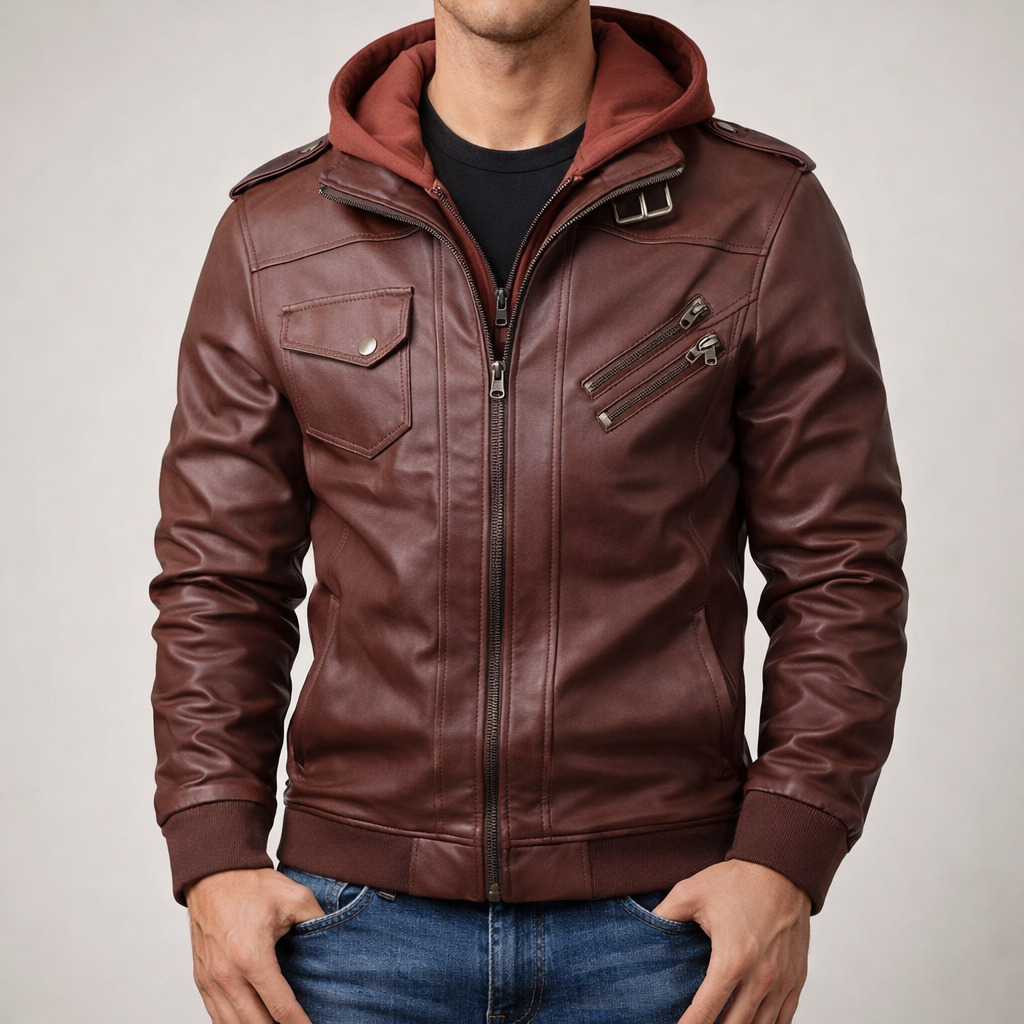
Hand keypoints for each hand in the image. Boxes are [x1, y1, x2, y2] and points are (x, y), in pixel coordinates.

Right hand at [184, 867, 325, 1023]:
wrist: (213, 875)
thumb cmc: (251, 885)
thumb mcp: (294, 897)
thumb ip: (319, 921)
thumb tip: (336, 941)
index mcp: (252, 958)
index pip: (280, 1007)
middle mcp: (227, 975)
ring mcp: (211, 981)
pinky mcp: (201, 980)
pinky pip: (216, 1016)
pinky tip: (252, 1023)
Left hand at [651, 859, 811, 1023]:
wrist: (783, 869)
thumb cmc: (739, 881)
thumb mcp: (692, 892)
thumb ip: (665, 914)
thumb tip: (645, 927)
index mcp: (732, 959)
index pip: (706, 1011)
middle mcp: (760, 978)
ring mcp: (781, 982)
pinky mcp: (796, 980)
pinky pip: (784, 1020)